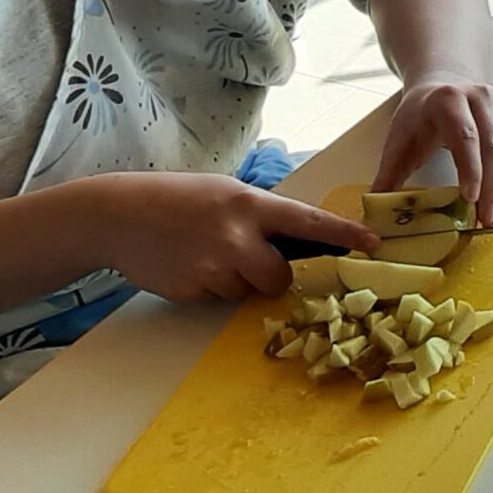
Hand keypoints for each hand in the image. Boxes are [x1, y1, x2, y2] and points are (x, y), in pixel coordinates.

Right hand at [88, 172, 377, 303]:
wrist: (119, 215)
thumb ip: (261, 217)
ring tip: (205, 253)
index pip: (309, 222)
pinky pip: (218, 298)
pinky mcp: (192, 290)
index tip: (373, 244)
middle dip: (270, 275)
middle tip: (245, 255)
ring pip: (247, 291)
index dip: (344, 235)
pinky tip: (188, 264)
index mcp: (251, 204)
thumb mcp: (227, 194)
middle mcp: (237, 236)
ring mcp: (213, 266)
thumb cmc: (179, 200)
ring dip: (235, 280)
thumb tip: (296, 245)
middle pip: (279, 276)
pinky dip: (210, 287)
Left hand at [375, 71, 492, 225]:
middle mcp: (479, 96)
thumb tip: (374, 216)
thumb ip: (387, 177)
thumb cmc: (419, 117)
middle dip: (490, 187)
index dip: (470, 169)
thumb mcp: (399, 142)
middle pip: (492, 145)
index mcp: (448, 100)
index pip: (465, 136)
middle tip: (485, 220)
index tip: (470, 200)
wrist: (441, 86)